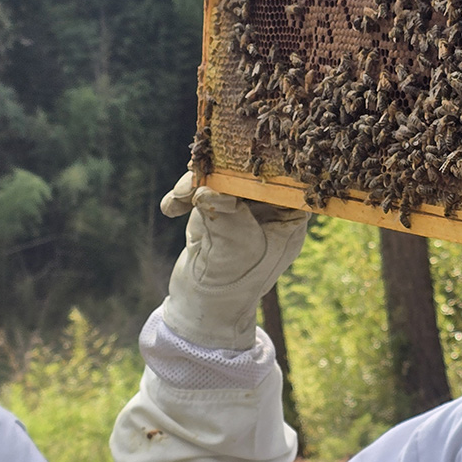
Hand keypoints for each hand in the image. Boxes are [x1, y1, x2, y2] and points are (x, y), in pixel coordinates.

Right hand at [159, 173, 309, 349]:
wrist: (202, 307)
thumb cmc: (233, 283)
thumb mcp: (235, 248)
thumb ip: (225, 215)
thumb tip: (208, 187)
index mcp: (291, 213)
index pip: (283, 176)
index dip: (262, 160)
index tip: (238, 153)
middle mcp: (269, 204)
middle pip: (247, 169)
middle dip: (220, 169)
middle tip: (198, 172)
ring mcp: (240, 203)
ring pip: (219, 174)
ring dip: (194, 183)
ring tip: (179, 198)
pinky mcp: (213, 205)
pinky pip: (197, 186)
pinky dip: (181, 194)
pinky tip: (170, 208)